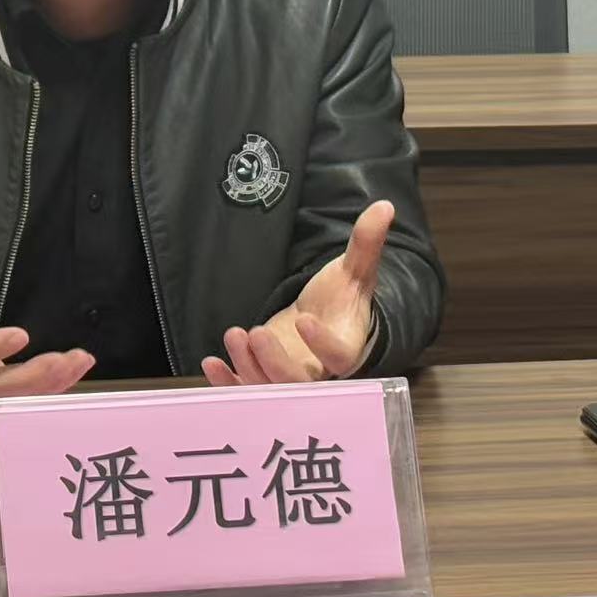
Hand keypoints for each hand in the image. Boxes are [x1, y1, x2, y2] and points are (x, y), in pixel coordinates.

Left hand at [202, 200, 392, 385]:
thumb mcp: (354, 270)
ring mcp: (290, 379)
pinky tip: (212, 362)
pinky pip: (246, 391)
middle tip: (256, 332)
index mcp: (346, 347)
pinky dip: (228, 382)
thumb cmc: (341, 298)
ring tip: (234, 334)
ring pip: (270, 390)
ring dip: (248, 367)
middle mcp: (319, 371)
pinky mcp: (265, 380)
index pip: (340, 356)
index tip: (305, 318)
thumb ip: (366, 243)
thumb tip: (384, 206)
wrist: (324, 321)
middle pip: (300, 384)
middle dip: (274, 363)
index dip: (323, 344)